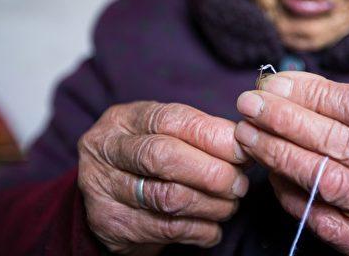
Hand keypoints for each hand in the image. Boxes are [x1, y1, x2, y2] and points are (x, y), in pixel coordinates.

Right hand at [78, 102, 249, 254]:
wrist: (102, 198)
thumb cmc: (146, 159)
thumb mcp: (162, 133)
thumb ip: (197, 133)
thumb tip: (246, 142)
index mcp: (125, 119)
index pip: (172, 120)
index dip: (212, 135)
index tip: (243, 150)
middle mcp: (107, 149)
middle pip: (164, 156)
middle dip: (212, 172)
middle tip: (240, 183)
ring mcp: (104, 188)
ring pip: (168, 197)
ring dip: (211, 204)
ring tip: (230, 205)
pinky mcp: (112, 225)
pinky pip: (166, 229)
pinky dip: (200, 230)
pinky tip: (213, 227)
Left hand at [235, 72, 348, 255]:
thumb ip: (340, 102)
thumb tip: (281, 84)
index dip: (312, 94)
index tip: (272, 86)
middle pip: (342, 144)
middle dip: (287, 121)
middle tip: (249, 106)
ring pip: (330, 183)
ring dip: (281, 156)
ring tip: (249, 137)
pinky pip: (324, 222)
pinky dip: (290, 195)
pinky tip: (271, 175)